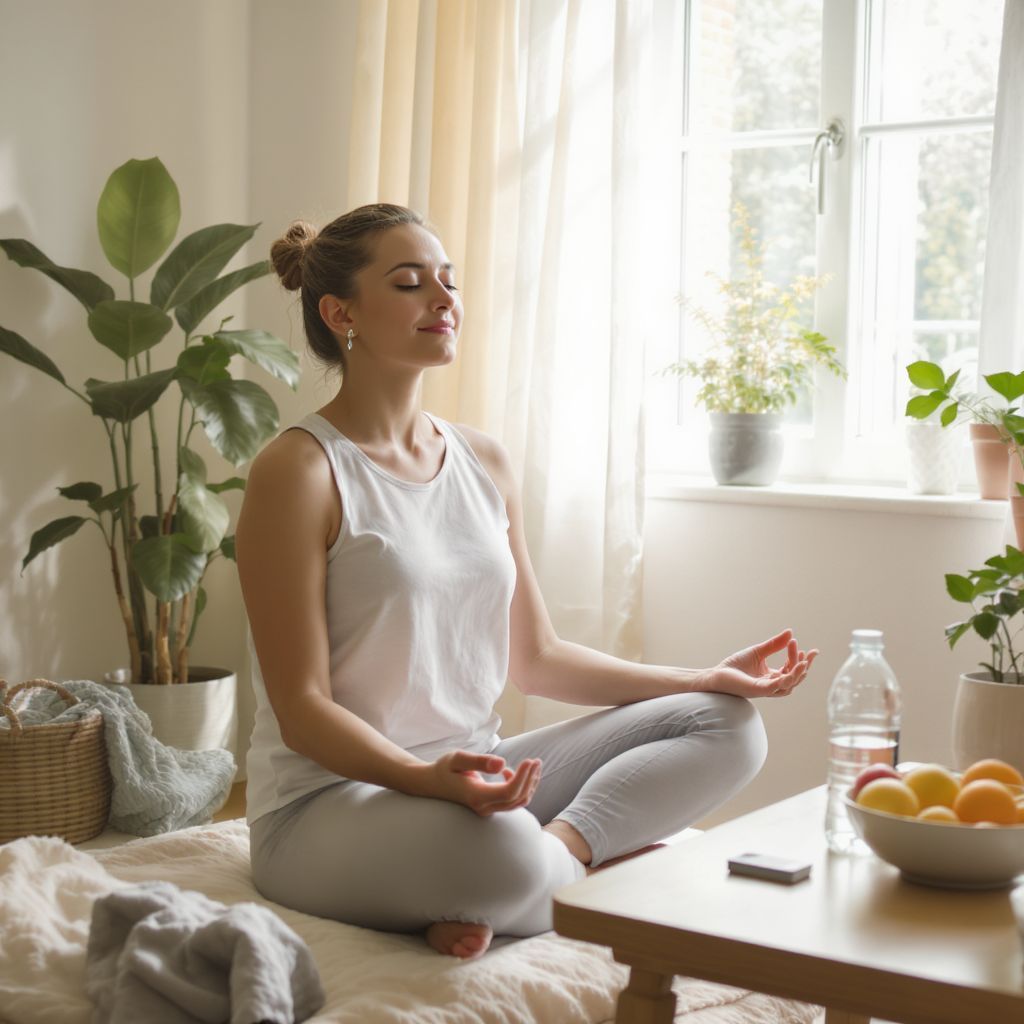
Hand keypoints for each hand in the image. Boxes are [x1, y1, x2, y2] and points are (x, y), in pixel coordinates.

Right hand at [419, 751, 541, 816]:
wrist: (432, 783)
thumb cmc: (445, 768)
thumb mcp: (458, 759)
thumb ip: (479, 761)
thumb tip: (502, 764)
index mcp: (476, 796)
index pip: (509, 792)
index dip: (523, 777)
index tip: (529, 760)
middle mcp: (483, 807)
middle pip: (517, 799)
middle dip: (530, 779)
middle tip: (536, 760)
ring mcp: (487, 810)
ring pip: (517, 803)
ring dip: (529, 785)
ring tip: (533, 765)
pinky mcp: (490, 807)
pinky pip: (512, 802)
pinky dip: (521, 788)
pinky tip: (513, 773)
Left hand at [699, 629, 817, 699]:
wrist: (717, 673)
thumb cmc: (736, 665)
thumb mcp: (758, 652)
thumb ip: (774, 645)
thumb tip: (790, 632)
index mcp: (773, 677)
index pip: (792, 669)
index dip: (802, 660)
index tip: (810, 649)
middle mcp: (772, 685)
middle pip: (795, 678)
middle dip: (804, 666)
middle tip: (809, 652)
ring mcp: (766, 689)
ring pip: (789, 685)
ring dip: (798, 673)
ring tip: (805, 661)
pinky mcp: (758, 689)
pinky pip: (776, 687)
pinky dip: (786, 678)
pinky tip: (793, 667)